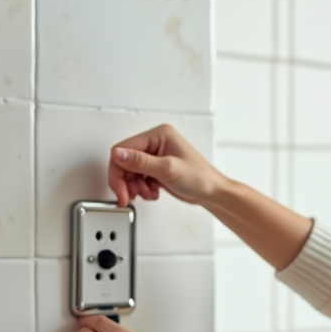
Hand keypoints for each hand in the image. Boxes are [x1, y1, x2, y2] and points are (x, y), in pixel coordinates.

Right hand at [109, 124, 226, 207]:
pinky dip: (141, 189)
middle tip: (128, 196)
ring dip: (134, 187)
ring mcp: (155, 156)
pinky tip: (151, 193)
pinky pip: (138, 178)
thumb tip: (119, 154)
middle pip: (125, 161)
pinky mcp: (156, 169)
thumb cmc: (200, 178)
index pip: (124, 148)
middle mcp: (156, 143)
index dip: (118, 170)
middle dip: (125, 181)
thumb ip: (141, 162)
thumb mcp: (168, 169)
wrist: (212, 193)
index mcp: (159, 135)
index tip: (120, 188)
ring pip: (130, 172)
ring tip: (146, 194)